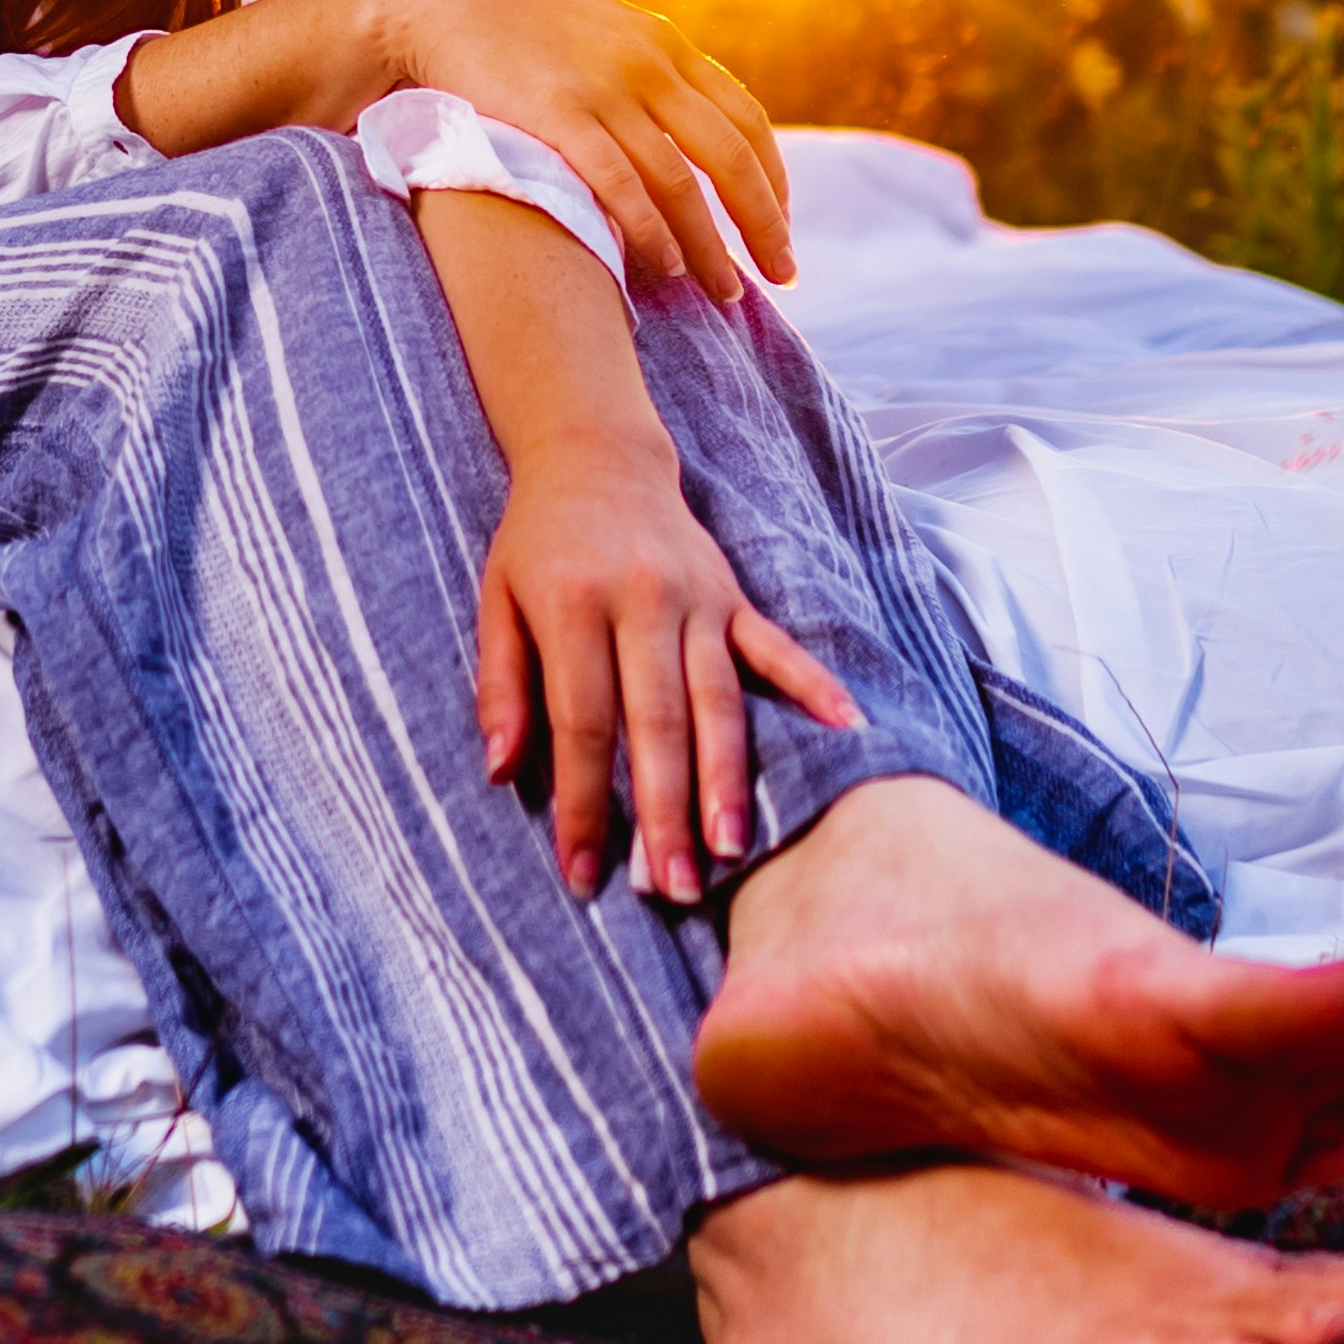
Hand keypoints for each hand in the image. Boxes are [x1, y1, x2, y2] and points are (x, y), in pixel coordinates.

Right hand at [355, 0, 792, 301]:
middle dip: (764, 223)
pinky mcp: (556, 115)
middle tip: (782, 277)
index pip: (746, 122)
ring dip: (712, 245)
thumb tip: (676, 133)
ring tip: (727, 293)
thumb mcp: (597, 34)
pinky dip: (652, 231)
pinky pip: (621, 184)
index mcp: (665, 46)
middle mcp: (648, 65)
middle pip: (731, 157)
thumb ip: (642, 74)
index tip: (779, 229)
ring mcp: (603, 90)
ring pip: (682, 182)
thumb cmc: (511, 25)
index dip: (774, 182)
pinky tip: (666, 268)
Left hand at [474, 429, 859, 904]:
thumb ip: (500, 685)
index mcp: (573, 607)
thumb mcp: (495, 602)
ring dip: (727, 779)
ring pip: (718, 700)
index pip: (581, 723)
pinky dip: (814, 685)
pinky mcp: (734, 596)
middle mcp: (643, 603)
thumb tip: (500, 770)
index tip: (582, 872)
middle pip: (657, 723)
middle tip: (672, 888)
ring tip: (731, 848)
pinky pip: (777, 647)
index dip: (581, 802)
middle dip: (664, 812)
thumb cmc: (536, 544)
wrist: (595, 456)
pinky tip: (848, 728)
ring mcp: (698, 599)